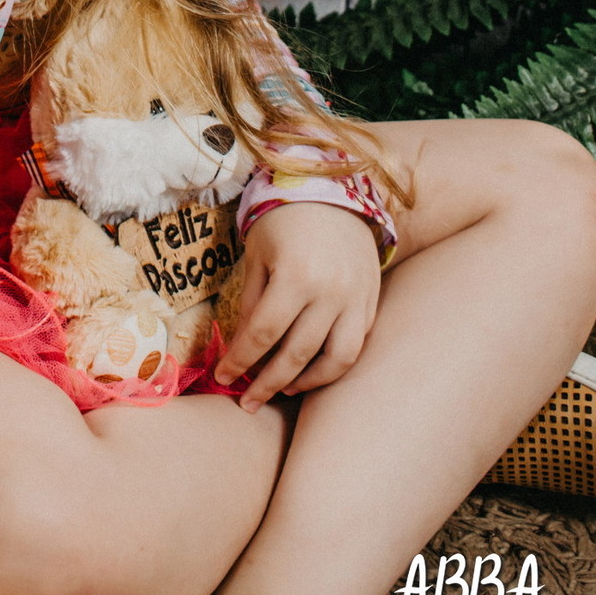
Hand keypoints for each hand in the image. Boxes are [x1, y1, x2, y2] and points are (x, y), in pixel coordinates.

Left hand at [214, 202, 380, 410]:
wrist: (334, 192)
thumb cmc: (285, 219)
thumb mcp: (258, 255)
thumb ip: (252, 303)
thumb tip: (243, 348)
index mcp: (296, 276)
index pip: (264, 335)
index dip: (241, 361)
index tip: (223, 378)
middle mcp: (331, 293)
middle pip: (297, 355)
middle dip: (267, 384)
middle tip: (247, 402)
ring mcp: (357, 300)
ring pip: (336, 361)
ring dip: (307, 383)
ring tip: (282, 389)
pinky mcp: (372, 302)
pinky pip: (355, 346)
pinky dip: (332, 365)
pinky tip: (310, 370)